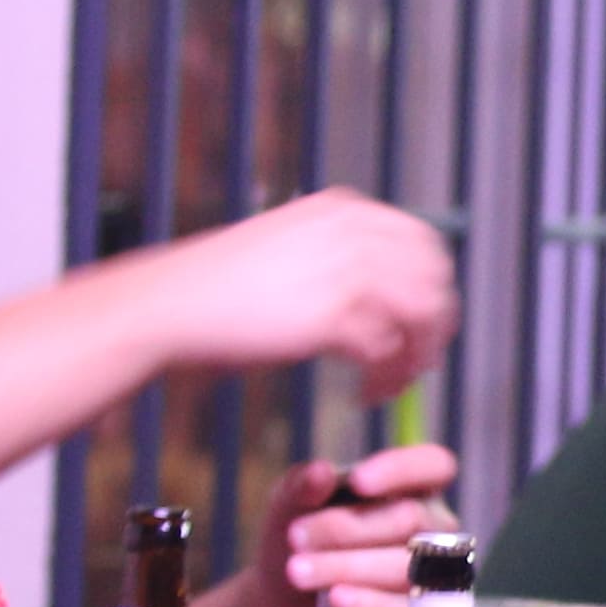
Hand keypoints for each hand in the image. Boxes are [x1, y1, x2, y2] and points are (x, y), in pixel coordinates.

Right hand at [144, 191, 458, 395]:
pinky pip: (387, 352)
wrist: (172, 302)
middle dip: (433, 325)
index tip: (425, 320)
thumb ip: (338, 261)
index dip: (432, 285)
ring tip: (390, 385)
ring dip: (413, 357)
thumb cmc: (219, 287)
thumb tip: (379, 296)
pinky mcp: (335, 315)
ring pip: (420, 316)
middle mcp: (353, 232)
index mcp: (344, 211)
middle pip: (433, 278)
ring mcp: (347, 271)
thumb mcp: (290, 251)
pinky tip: (365, 395)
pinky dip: (384, 379)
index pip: (423, 242)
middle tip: (418, 361)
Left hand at [272, 439, 462, 606]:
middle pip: (409, 519)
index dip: (403, 470)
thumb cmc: (302, 541)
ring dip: (347, 567)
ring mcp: (434, 576)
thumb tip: (321, 472)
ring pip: (406, 566)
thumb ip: (302, 486)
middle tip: (296, 538)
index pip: (435, 466)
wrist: (287, 601)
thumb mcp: (290, 507)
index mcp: (412, 491)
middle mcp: (433, 530)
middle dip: (346, 528)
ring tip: (297, 572)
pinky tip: (338, 598)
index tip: (357, 482)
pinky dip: (372, 604)